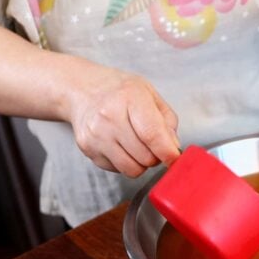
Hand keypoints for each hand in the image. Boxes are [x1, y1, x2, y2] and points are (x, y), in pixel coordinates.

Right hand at [65, 66, 179, 177]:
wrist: (83, 89)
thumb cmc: (121, 92)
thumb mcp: (151, 95)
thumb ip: (168, 122)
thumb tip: (173, 149)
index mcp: (130, 97)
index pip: (152, 134)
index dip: (167, 152)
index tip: (175, 159)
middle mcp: (109, 116)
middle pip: (145, 157)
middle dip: (156, 157)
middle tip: (154, 146)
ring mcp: (96, 134)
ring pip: (132, 169)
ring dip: (141, 163)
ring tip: (138, 147)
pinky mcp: (87, 148)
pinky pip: (117, 170)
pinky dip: (125, 163)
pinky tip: (121, 145)